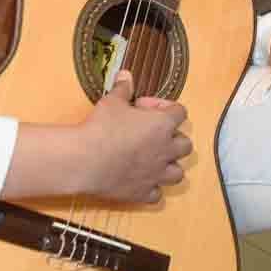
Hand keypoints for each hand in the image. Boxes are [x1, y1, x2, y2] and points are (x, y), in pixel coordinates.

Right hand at [77, 71, 192, 203]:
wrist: (85, 160)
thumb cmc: (101, 127)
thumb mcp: (112, 102)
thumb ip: (123, 88)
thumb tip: (125, 75)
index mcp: (163, 124)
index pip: (180, 111)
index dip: (163, 106)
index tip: (142, 107)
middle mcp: (166, 150)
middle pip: (185, 145)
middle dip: (173, 139)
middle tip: (152, 135)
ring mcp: (157, 174)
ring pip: (178, 173)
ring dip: (168, 166)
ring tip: (152, 161)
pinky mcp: (143, 192)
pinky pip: (157, 195)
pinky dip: (151, 189)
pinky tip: (139, 181)